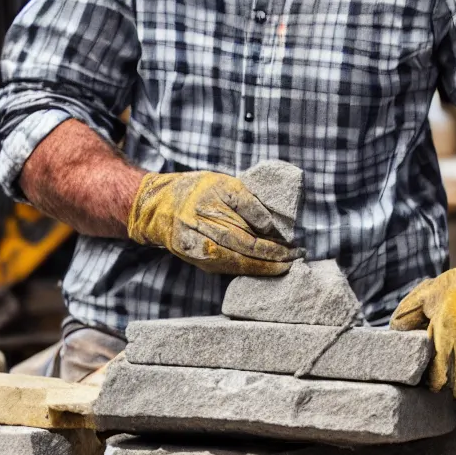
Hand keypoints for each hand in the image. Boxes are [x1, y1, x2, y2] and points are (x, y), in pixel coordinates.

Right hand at [127, 171, 302, 274]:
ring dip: (263, 269)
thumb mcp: (224, 185)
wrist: (159, 205)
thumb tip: (272, 228)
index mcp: (211, 220)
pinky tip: (261, 266)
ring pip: (237, 267)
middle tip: (295, 260)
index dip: (275, 248)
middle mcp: (204, 242)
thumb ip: (249, 204)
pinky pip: (227, 268)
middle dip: (274, 261)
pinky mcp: (198, 262)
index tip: (295, 248)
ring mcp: (200, 256)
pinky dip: (247, 269)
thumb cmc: (196, 190)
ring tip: (284, 266)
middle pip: (246, 257)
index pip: (251, 241)